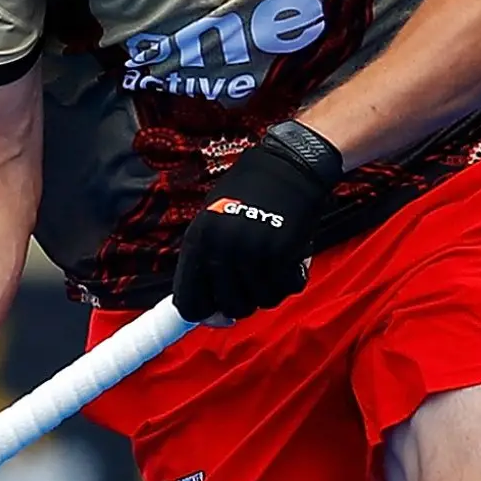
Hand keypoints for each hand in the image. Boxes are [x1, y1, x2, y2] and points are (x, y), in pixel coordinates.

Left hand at [170, 120, 342, 323]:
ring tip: (272, 265)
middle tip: (252, 283)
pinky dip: (290, 281)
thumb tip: (207, 307)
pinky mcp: (283, 255)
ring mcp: (253, 254)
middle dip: (241, 302)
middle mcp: (222, 252)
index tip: (215, 314)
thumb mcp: (212, 221)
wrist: (288, 166)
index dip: (203, 314)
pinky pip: (286, 290)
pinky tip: (290, 261)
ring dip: (268, 290)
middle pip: (228, 307)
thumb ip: (207, 261)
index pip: (189, 302)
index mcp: (198, 242)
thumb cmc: (249, 192)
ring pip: (260, 302)